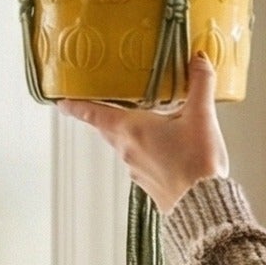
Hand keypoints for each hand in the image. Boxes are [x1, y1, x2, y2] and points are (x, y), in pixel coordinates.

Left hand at [63, 52, 229, 213]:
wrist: (204, 205)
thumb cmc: (197, 164)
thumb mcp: (201, 116)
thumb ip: (199, 84)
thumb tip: (198, 59)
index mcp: (132, 129)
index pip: (94, 113)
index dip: (76, 106)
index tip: (61, 102)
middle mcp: (127, 150)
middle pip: (106, 128)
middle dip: (103, 116)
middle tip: (102, 105)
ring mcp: (136, 169)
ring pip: (123, 145)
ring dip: (127, 133)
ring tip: (143, 121)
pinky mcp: (148, 183)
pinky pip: (139, 160)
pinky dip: (144, 149)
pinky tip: (162, 147)